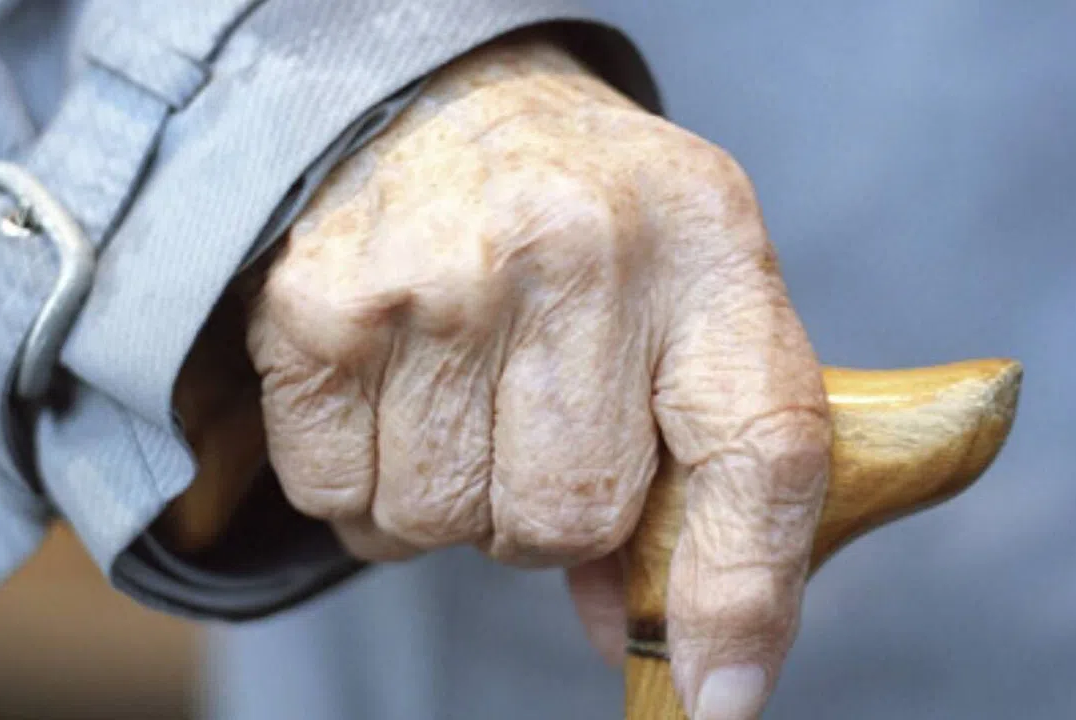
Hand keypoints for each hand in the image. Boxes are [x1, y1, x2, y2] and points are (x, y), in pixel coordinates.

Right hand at [246, 34, 829, 718]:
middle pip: (567, 520)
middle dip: (550, 516)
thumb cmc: (587, 221)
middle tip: (536, 421)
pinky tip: (390, 393)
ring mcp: (436, 282)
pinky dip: (362, 485)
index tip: (715, 695)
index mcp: (707, 252)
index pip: (760, 451)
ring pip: (441, 523)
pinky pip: (339, 500)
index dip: (741, 594)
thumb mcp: (688, 299)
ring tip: (459, 393)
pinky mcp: (315, 311)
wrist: (441, 102)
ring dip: (451, 500)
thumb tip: (631, 634)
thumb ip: (697, 466)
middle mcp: (574, 254)